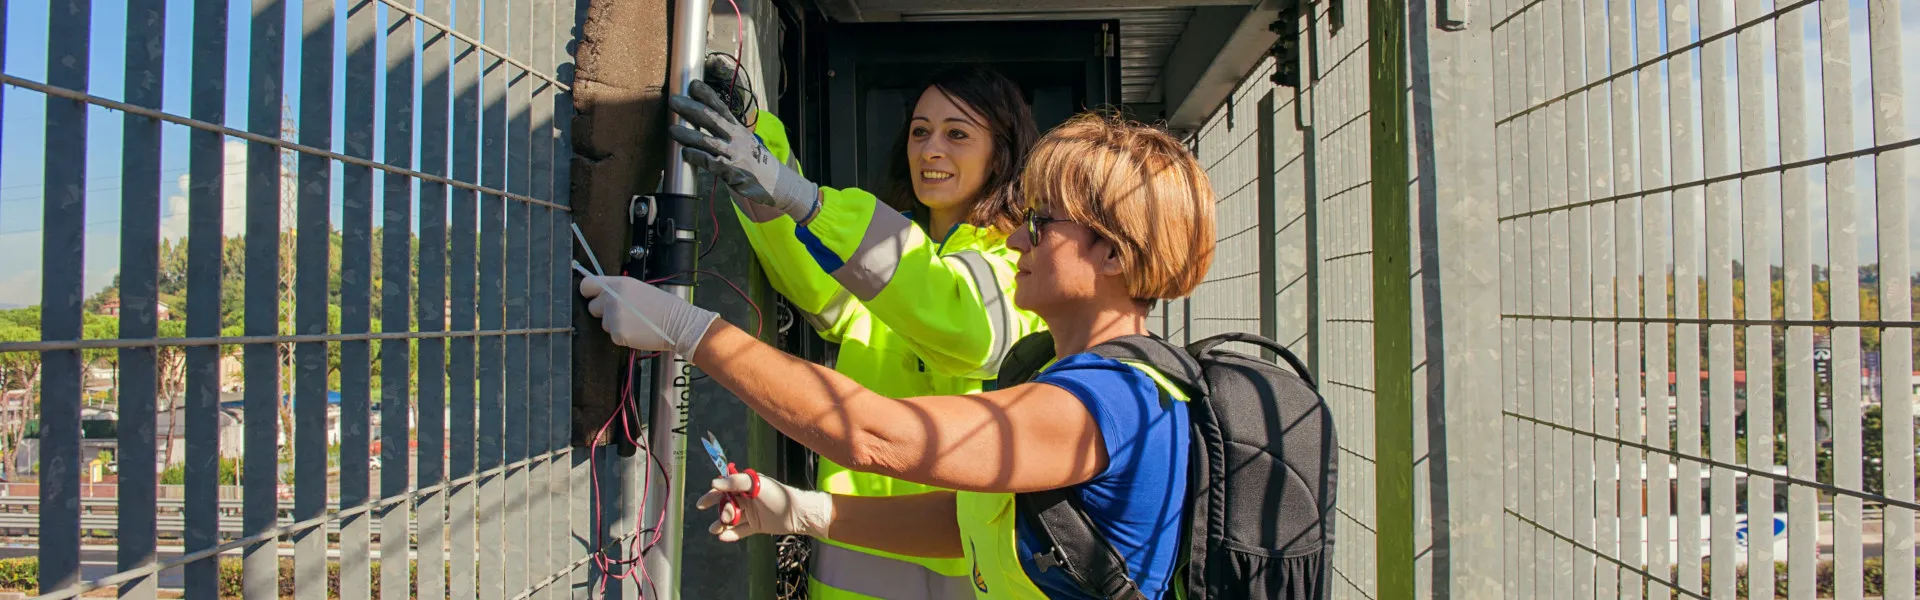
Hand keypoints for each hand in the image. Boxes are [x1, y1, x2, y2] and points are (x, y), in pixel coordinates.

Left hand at [578, 275, 718, 355]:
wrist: (678, 323)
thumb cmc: (664, 306)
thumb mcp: (639, 288)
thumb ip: (618, 290)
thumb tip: (604, 294)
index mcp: (618, 284)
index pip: (587, 284)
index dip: (588, 292)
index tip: (592, 296)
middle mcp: (612, 299)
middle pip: (592, 307)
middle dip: (603, 311)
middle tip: (622, 312)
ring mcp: (613, 317)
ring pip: (603, 323)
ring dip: (615, 324)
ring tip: (635, 322)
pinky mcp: (617, 334)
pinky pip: (613, 336)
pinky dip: (623, 336)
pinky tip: (637, 331)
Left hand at [667, 80, 820, 222]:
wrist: (777, 183)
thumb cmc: (755, 161)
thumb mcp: (743, 141)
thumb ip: (725, 131)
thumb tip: (703, 119)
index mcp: (737, 128)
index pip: (721, 107)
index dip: (706, 95)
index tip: (692, 84)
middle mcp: (736, 138)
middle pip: (711, 119)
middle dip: (691, 109)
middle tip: (674, 101)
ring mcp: (734, 154)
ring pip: (708, 141)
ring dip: (689, 135)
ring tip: (672, 130)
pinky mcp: (732, 172)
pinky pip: (712, 163)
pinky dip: (698, 157)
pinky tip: (686, 153)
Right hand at [697, 471, 833, 542]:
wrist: (797, 513)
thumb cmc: (778, 495)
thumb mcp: (756, 484)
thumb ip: (735, 482)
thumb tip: (714, 483)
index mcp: (746, 486)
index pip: (724, 488)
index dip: (712, 495)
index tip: (702, 504)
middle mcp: (747, 498)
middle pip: (726, 505)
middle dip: (722, 512)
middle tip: (727, 517)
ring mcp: (751, 513)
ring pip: (731, 520)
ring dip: (722, 525)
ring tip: (715, 530)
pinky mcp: (756, 526)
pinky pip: (740, 531)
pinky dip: (731, 534)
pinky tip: (723, 537)